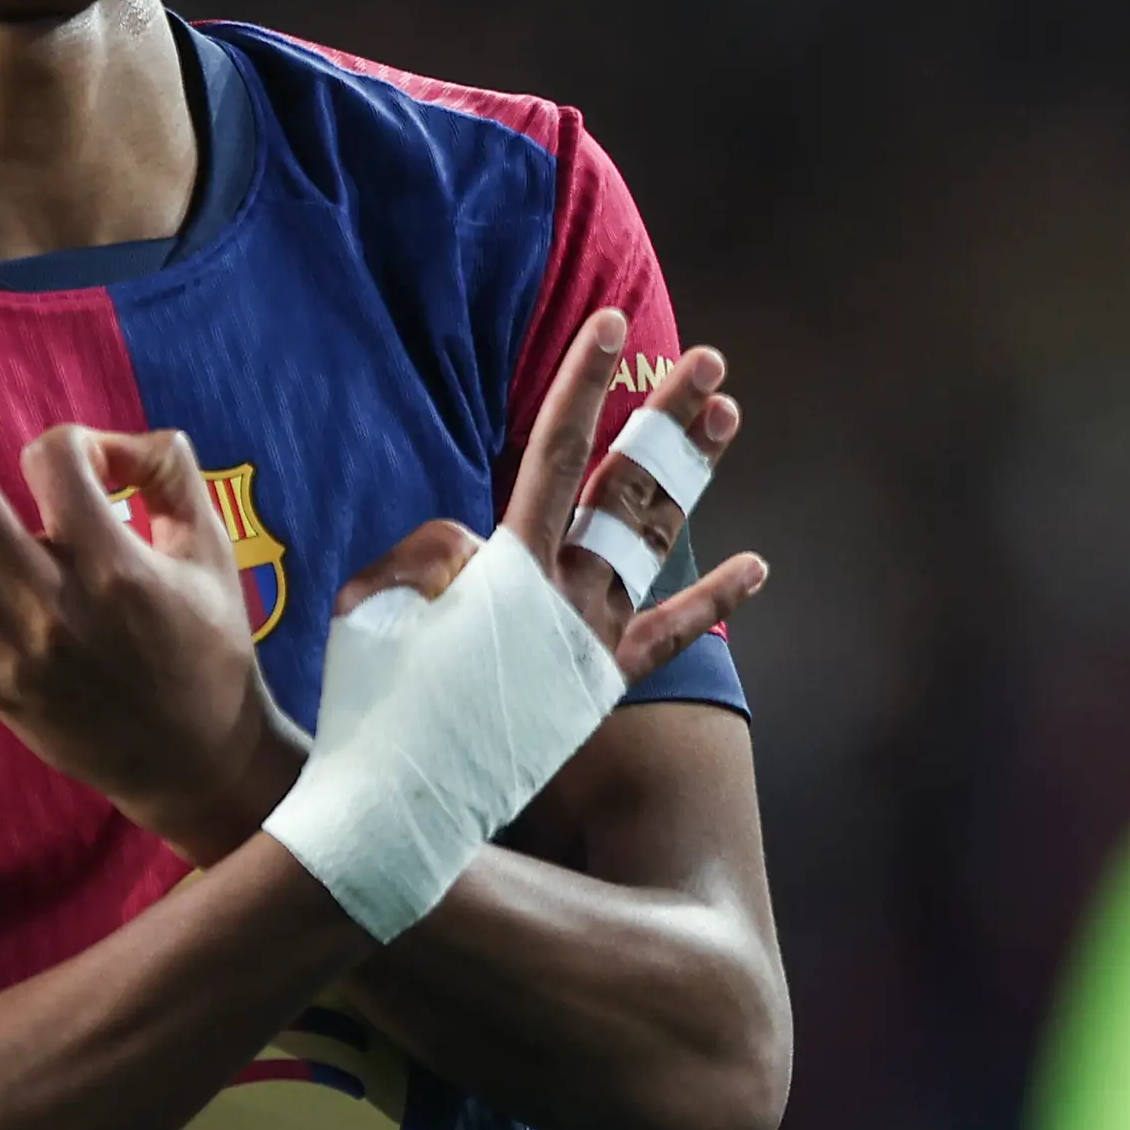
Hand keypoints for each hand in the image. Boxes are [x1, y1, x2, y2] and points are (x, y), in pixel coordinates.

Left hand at [0, 359, 289, 859]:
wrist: (191, 762)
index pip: (60, 458)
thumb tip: (104, 440)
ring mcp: (2, 639)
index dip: (74, 443)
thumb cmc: (209, 651)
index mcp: (113, 562)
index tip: (99, 472)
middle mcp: (46, 598)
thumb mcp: (213, 551)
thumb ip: (168, 471)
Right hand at [334, 313, 766, 681]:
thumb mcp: (373, 609)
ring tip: (726, 413)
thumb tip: (474, 550)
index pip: (553, 453)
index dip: (584, 384)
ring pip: (653, 535)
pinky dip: (712, 597)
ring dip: (691, 472)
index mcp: (505, 568)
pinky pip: (668, 633)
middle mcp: (564, 596)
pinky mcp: (600, 683)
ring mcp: (590, 639)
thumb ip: (426, 558)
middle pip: (625, 483)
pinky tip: (757, 565)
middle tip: (707, 361)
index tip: (612, 326)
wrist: (400, 804)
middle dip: (664, 416)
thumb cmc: (371, 704)